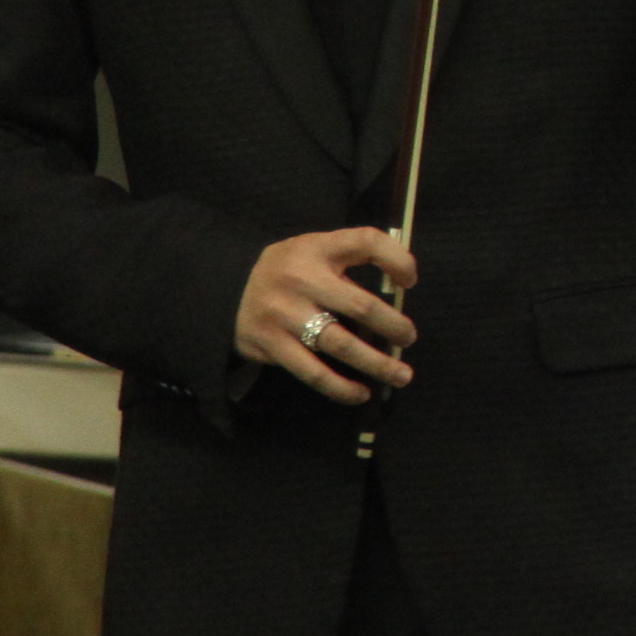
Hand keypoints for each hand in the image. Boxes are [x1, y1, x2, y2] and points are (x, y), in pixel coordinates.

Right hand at [237, 227, 417, 404]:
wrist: (226, 288)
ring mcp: (284, 314)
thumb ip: (355, 254)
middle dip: (393, 326)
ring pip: (340, 345)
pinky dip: (340, 387)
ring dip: (376, 364)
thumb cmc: (291, 269)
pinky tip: (361, 393)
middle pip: (361, 306)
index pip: (366, 241)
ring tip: (401, 376)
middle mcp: (301, 279)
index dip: (397, 260)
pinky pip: (312, 372)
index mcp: (318, 248)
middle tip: (408, 339)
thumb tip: (403, 281)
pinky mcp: (270, 344)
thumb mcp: (318, 247)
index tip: (409, 282)